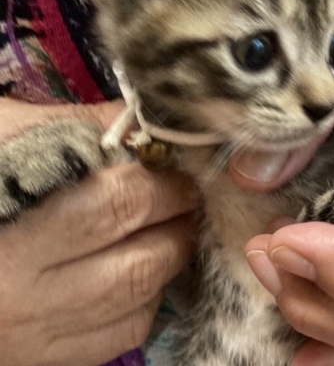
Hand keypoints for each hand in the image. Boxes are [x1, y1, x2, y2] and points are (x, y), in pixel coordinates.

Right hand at [0, 99, 197, 365]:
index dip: (164, 182)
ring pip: (135, 307)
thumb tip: (145, 120)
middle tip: (188, 193)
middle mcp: (20, 294)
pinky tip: (138, 269)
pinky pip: (118, 338)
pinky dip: (143, 301)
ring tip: (171, 224)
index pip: (117, 205)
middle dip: (177, 222)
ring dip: (168, 261)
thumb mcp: (8, 135)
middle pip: (137, 264)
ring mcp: (31, 336)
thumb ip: (79, 126)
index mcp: (10, 229)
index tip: (181, 164)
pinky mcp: (38, 360)